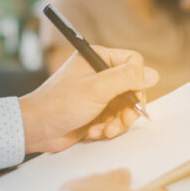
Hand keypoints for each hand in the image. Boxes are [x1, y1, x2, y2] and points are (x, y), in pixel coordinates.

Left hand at [19, 46, 158, 153]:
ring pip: (125, 106)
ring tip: (105, 131)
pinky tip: (94, 133)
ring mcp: (97, 93)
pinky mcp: (94, 111)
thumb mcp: (97, 89)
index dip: (137, 81)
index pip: (133, 62)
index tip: (133, 97)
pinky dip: (108, 127)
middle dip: (129, 108)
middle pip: (132, 87)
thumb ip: (126, 79)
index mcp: (97, 58)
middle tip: (124, 121)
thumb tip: (153, 74)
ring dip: (118, 122)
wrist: (36, 129)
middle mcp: (98, 73)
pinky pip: (114, 118)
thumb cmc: (60, 104)